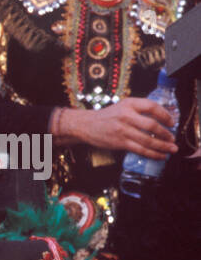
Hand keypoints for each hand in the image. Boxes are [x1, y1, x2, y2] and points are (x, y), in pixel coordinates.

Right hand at [61, 100, 177, 158]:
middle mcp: (126, 116)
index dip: (165, 114)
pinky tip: (160, 155)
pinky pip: (140, 149)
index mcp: (128, 104)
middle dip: (165, 134)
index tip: (172, 122)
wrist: (85, 125)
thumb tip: (160, 118)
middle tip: (173, 139)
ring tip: (171, 149)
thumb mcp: (123, 106)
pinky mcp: (119, 143)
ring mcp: (122, 130)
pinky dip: (152, 153)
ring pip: (147, 140)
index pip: (152, 107)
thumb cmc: (106, 116)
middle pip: (152, 125)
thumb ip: (139, 109)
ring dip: (162, 146)